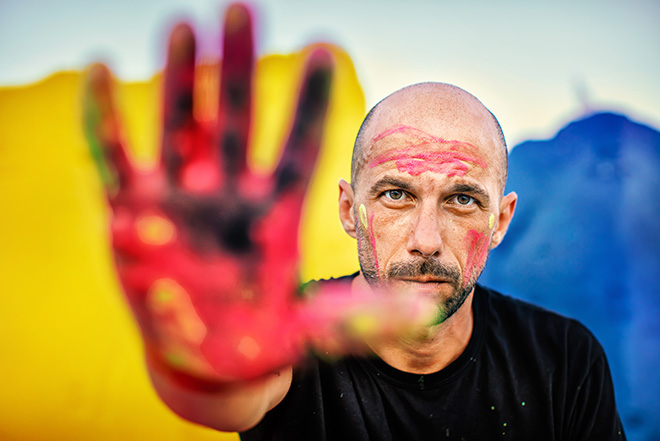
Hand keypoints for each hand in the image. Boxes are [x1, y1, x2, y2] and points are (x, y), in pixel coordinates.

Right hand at [83, 3, 431, 383]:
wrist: (208, 360)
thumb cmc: (262, 338)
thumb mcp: (311, 331)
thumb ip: (360, 318)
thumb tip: (425, 312)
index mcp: (276, 213)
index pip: (299, 147)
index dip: (309, 104)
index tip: (325, 51)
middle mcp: (229, 193)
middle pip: (237, 120)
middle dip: (239, 68)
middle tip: (244, 7)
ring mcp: (180, 198)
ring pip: (181, 125)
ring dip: (181, 79)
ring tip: (186, 25)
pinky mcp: (133, 212)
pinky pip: (115, 158)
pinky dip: (106, 120)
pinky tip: (100, 73)